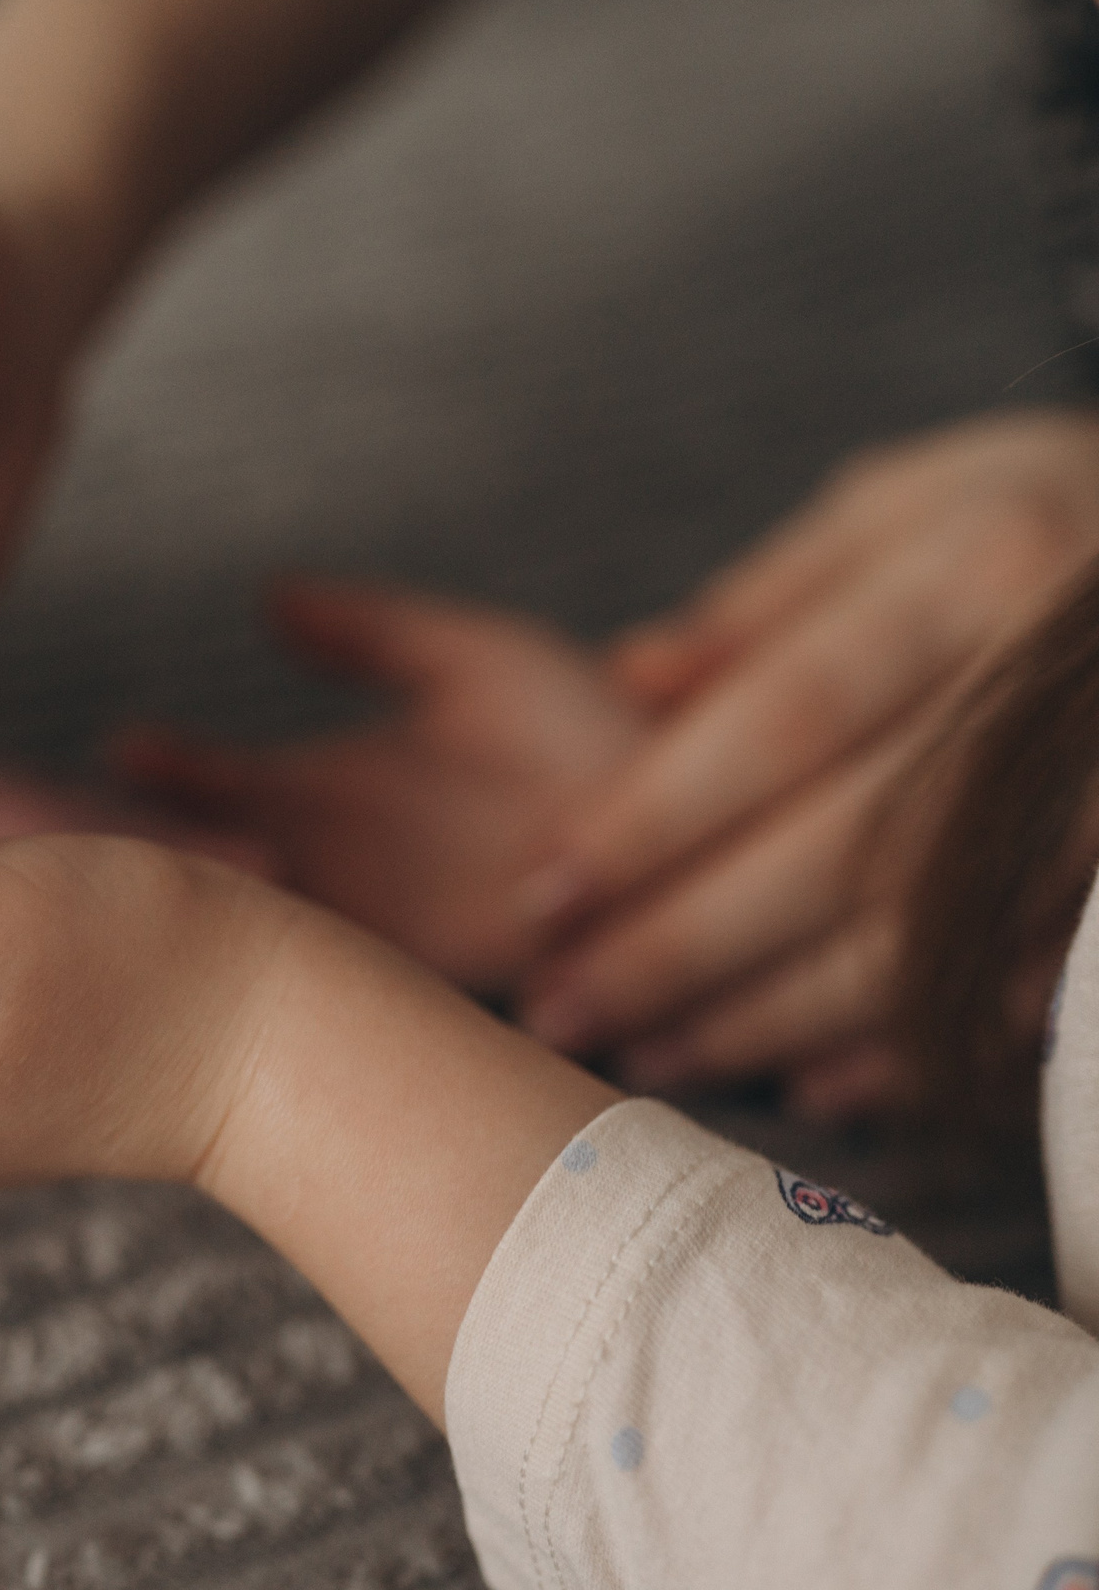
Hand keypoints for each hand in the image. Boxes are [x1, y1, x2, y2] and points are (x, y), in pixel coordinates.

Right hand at [115, 578, 643, 991]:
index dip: (161, 774)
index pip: (210, 787)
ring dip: (216, 924)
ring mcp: (371, 938)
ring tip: (176, 899)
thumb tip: (268, 594)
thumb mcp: (477, 661)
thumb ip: (375, 632)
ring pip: (258, 938)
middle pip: (208, 876)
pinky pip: (340, 990)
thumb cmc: (594, 738)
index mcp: (323, 796)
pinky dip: (297, 977)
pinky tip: (268, 952)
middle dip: (150, 866)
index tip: (121, 746)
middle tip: (101, 848)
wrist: (703, 833)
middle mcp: (330, 873)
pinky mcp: (427, 990)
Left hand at [515, 409, 1098, 1111]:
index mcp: (982, 574)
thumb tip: (630, 679)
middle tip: (558, 1004)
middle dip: (681, 946)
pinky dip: (909, 1053)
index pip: (786, 719)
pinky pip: (1019, 996)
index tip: (541, 890)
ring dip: (768, 1019)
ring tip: (646, 1053)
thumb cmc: (1041, 525)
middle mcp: (1057, 696)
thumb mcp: (912, 505)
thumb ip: (770, 597)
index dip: (656, 818)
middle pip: (841, 852)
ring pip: (924, 943)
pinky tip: (805, 1084)